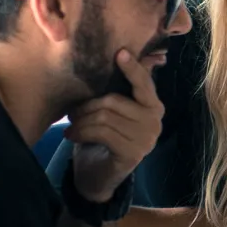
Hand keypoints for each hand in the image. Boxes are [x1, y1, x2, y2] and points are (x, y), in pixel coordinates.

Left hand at [65, 50, 163, 201]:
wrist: (98, 173)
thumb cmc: (104, 136)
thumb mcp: (112, 110)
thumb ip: (119, 88)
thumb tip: (121, 52)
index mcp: (154, 106)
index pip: (144, 84)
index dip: (132, 68)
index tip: (119, 53)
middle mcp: (155, 122)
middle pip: (114, 100)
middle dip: (87, 105)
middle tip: (72, 112)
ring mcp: (146, 139)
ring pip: (105, 117)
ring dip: (81, 121)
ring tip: (71, 125)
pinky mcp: (132, 153)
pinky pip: (102, 133)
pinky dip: (81, 132)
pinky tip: (72, 136)